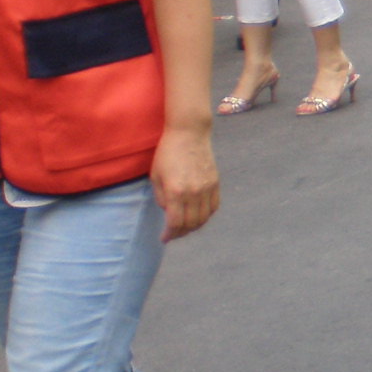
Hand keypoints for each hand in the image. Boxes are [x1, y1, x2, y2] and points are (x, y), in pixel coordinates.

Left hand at [152, 126, 218, 241]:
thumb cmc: (167, 153)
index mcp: (175, 192)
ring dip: (194, 226)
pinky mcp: (215, 183)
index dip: (170, 234)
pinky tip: (198, 215)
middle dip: (181, 233)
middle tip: (173, 233)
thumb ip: (161, 197)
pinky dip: (206, 215)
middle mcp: (193, 193)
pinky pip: (214, 207)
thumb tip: (169, 212)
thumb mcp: (156, 176)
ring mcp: (207, 188)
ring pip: (204, 218)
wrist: (189, 133)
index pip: (175, 223)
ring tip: (185, 226)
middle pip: (191, 224)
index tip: (164, 238)